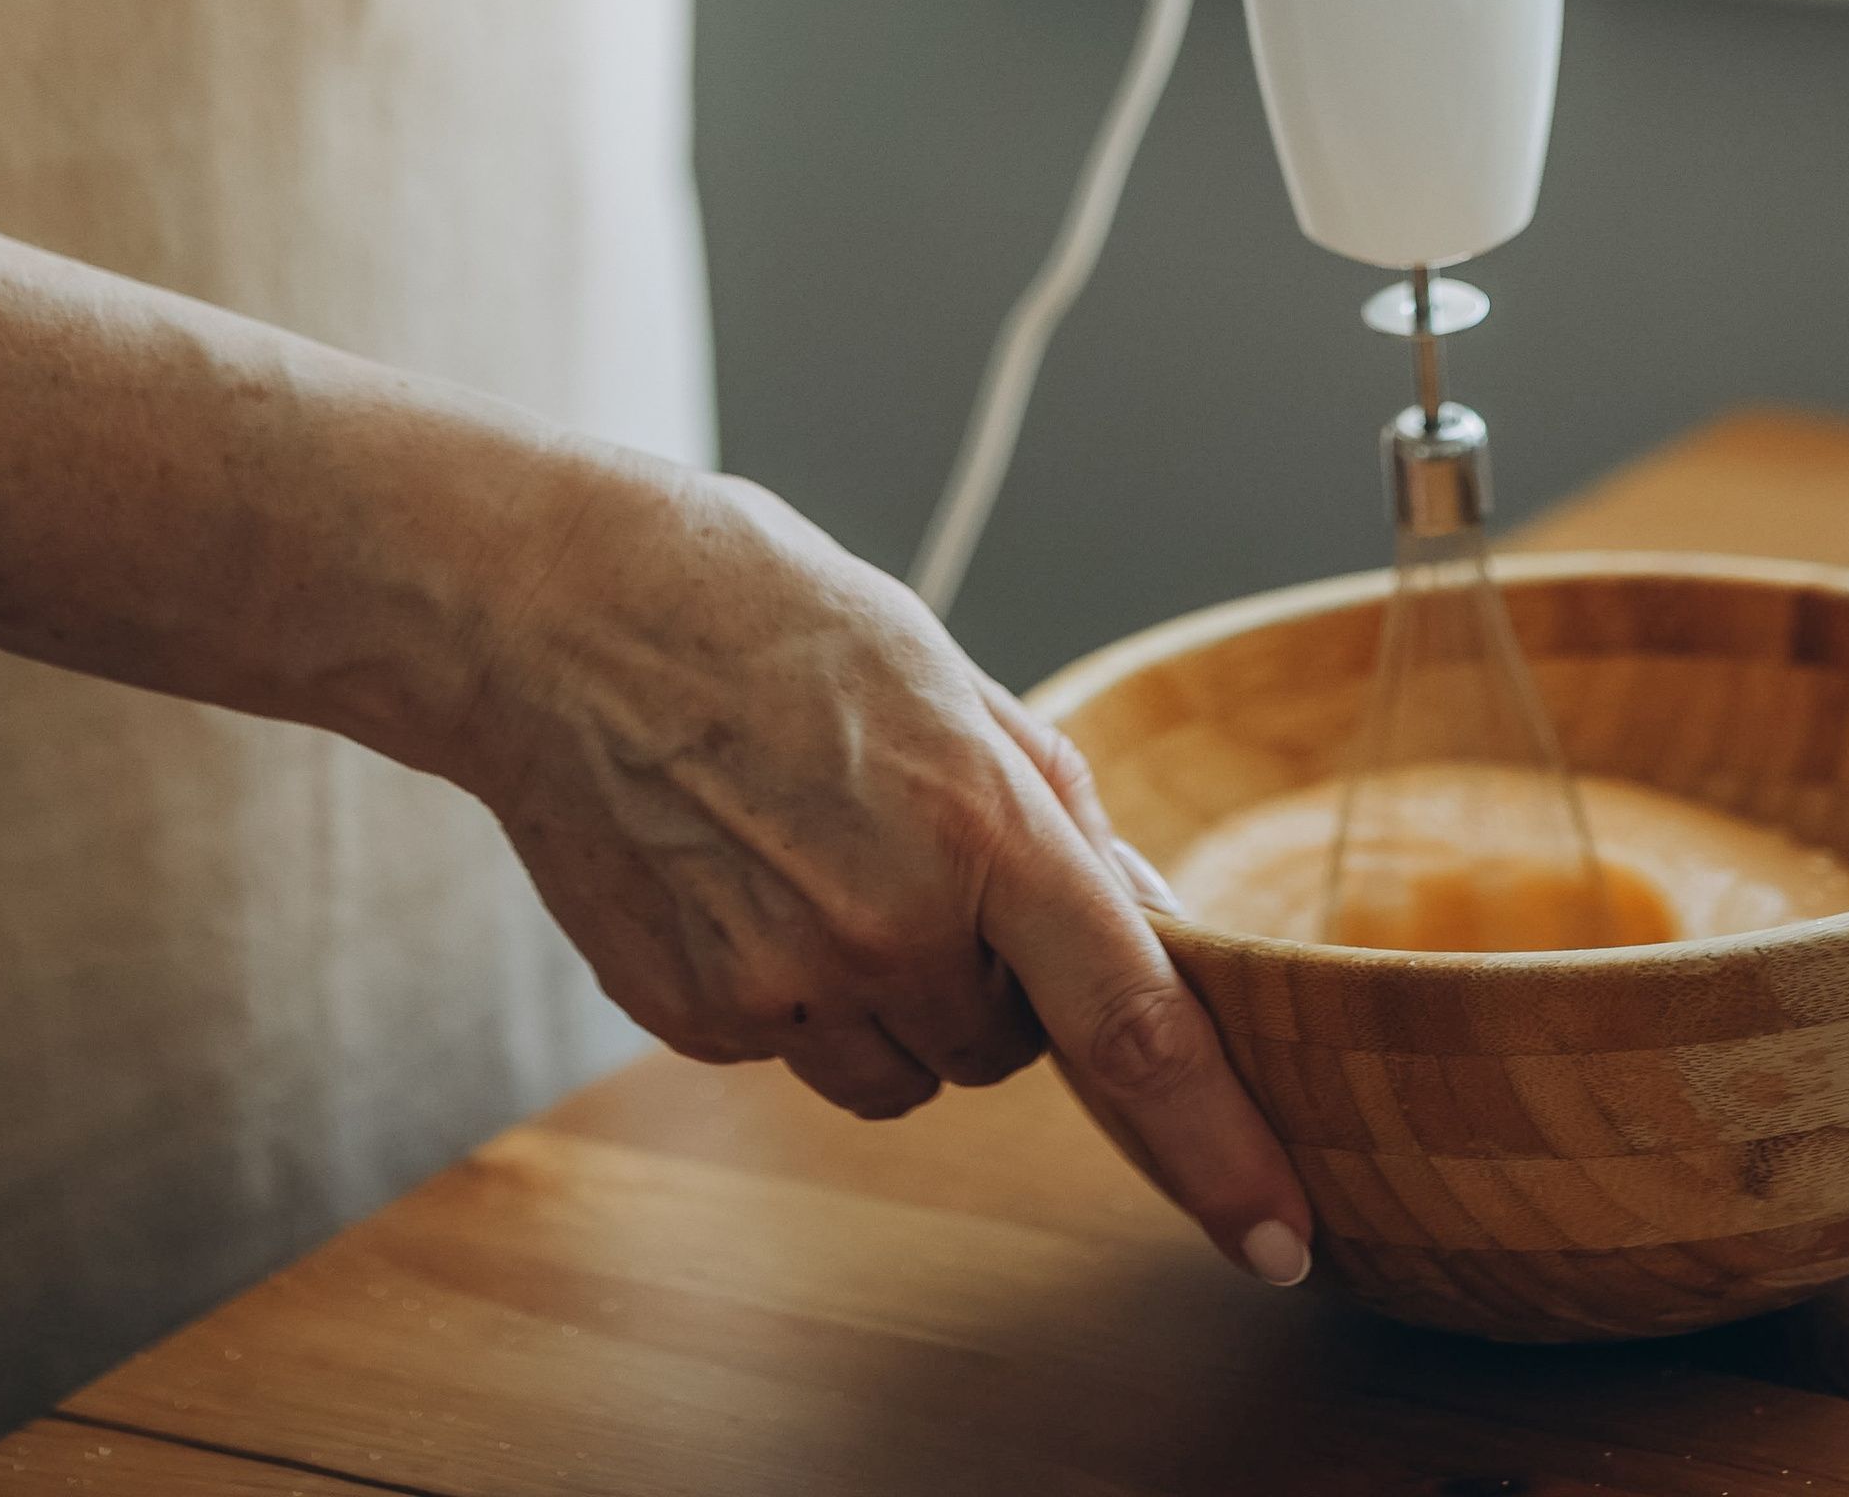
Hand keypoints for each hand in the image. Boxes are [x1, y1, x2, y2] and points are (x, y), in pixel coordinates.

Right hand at [451, 450, 1313, 1285]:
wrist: (567, 616)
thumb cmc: (768, 616)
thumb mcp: (950, 677)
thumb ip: (1058, 812)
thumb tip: (1152, 923)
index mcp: (979, 824)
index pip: (1134, 1024)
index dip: (1219, 1144)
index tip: (1281, 1232)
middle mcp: (888, 923)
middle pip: (1004, 1048)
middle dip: (990, 976)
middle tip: (909, 847)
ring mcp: (782, 983)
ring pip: (901, 1071)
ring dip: (892, 997)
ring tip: (815, 853)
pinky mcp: (696, 1018)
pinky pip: (796, 1051)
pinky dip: (790, 987)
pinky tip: (738, 871)